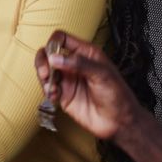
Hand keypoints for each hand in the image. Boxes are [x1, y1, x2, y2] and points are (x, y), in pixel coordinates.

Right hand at [35, 30, 149, 141]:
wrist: (119, 122)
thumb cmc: (118, 95)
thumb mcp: (102, 74)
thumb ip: (79, 63)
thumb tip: (55, 57)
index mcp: (85, 53)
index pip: (62, 39)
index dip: (53, 43)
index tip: (52, 55)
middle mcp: (74, 64)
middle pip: (48, 53)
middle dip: (42, 61)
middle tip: (46, 72)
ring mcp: (68, 79)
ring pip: (46, 70)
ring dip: (43, 77)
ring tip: (52, 87)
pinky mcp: (63, 95)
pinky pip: (48, 88)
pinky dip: (47, 91)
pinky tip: (55, 96)